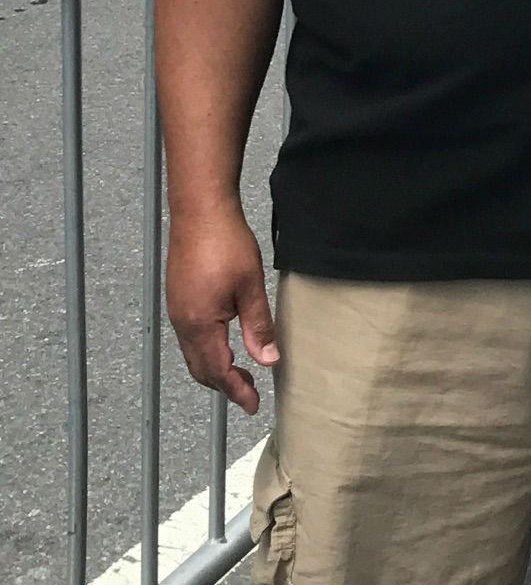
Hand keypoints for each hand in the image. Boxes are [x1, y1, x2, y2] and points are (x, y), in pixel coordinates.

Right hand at [166, 205, 278, 414]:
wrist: (199, 209)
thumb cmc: (226, 243)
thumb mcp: (250, 286)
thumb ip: (258, 326)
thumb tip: (268, 361)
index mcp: (200, 326)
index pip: (218, 372)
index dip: (237, 391)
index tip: (253, 405)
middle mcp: (183, 324)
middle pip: (201, 369)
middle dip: (224, 385)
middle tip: (249, 393)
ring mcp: (177, 311)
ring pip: (193, 355)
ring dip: (215, 369)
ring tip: (239, 372)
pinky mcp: (178, 298)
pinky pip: (189, 338)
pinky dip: (206, 351)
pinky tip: (223, 343)